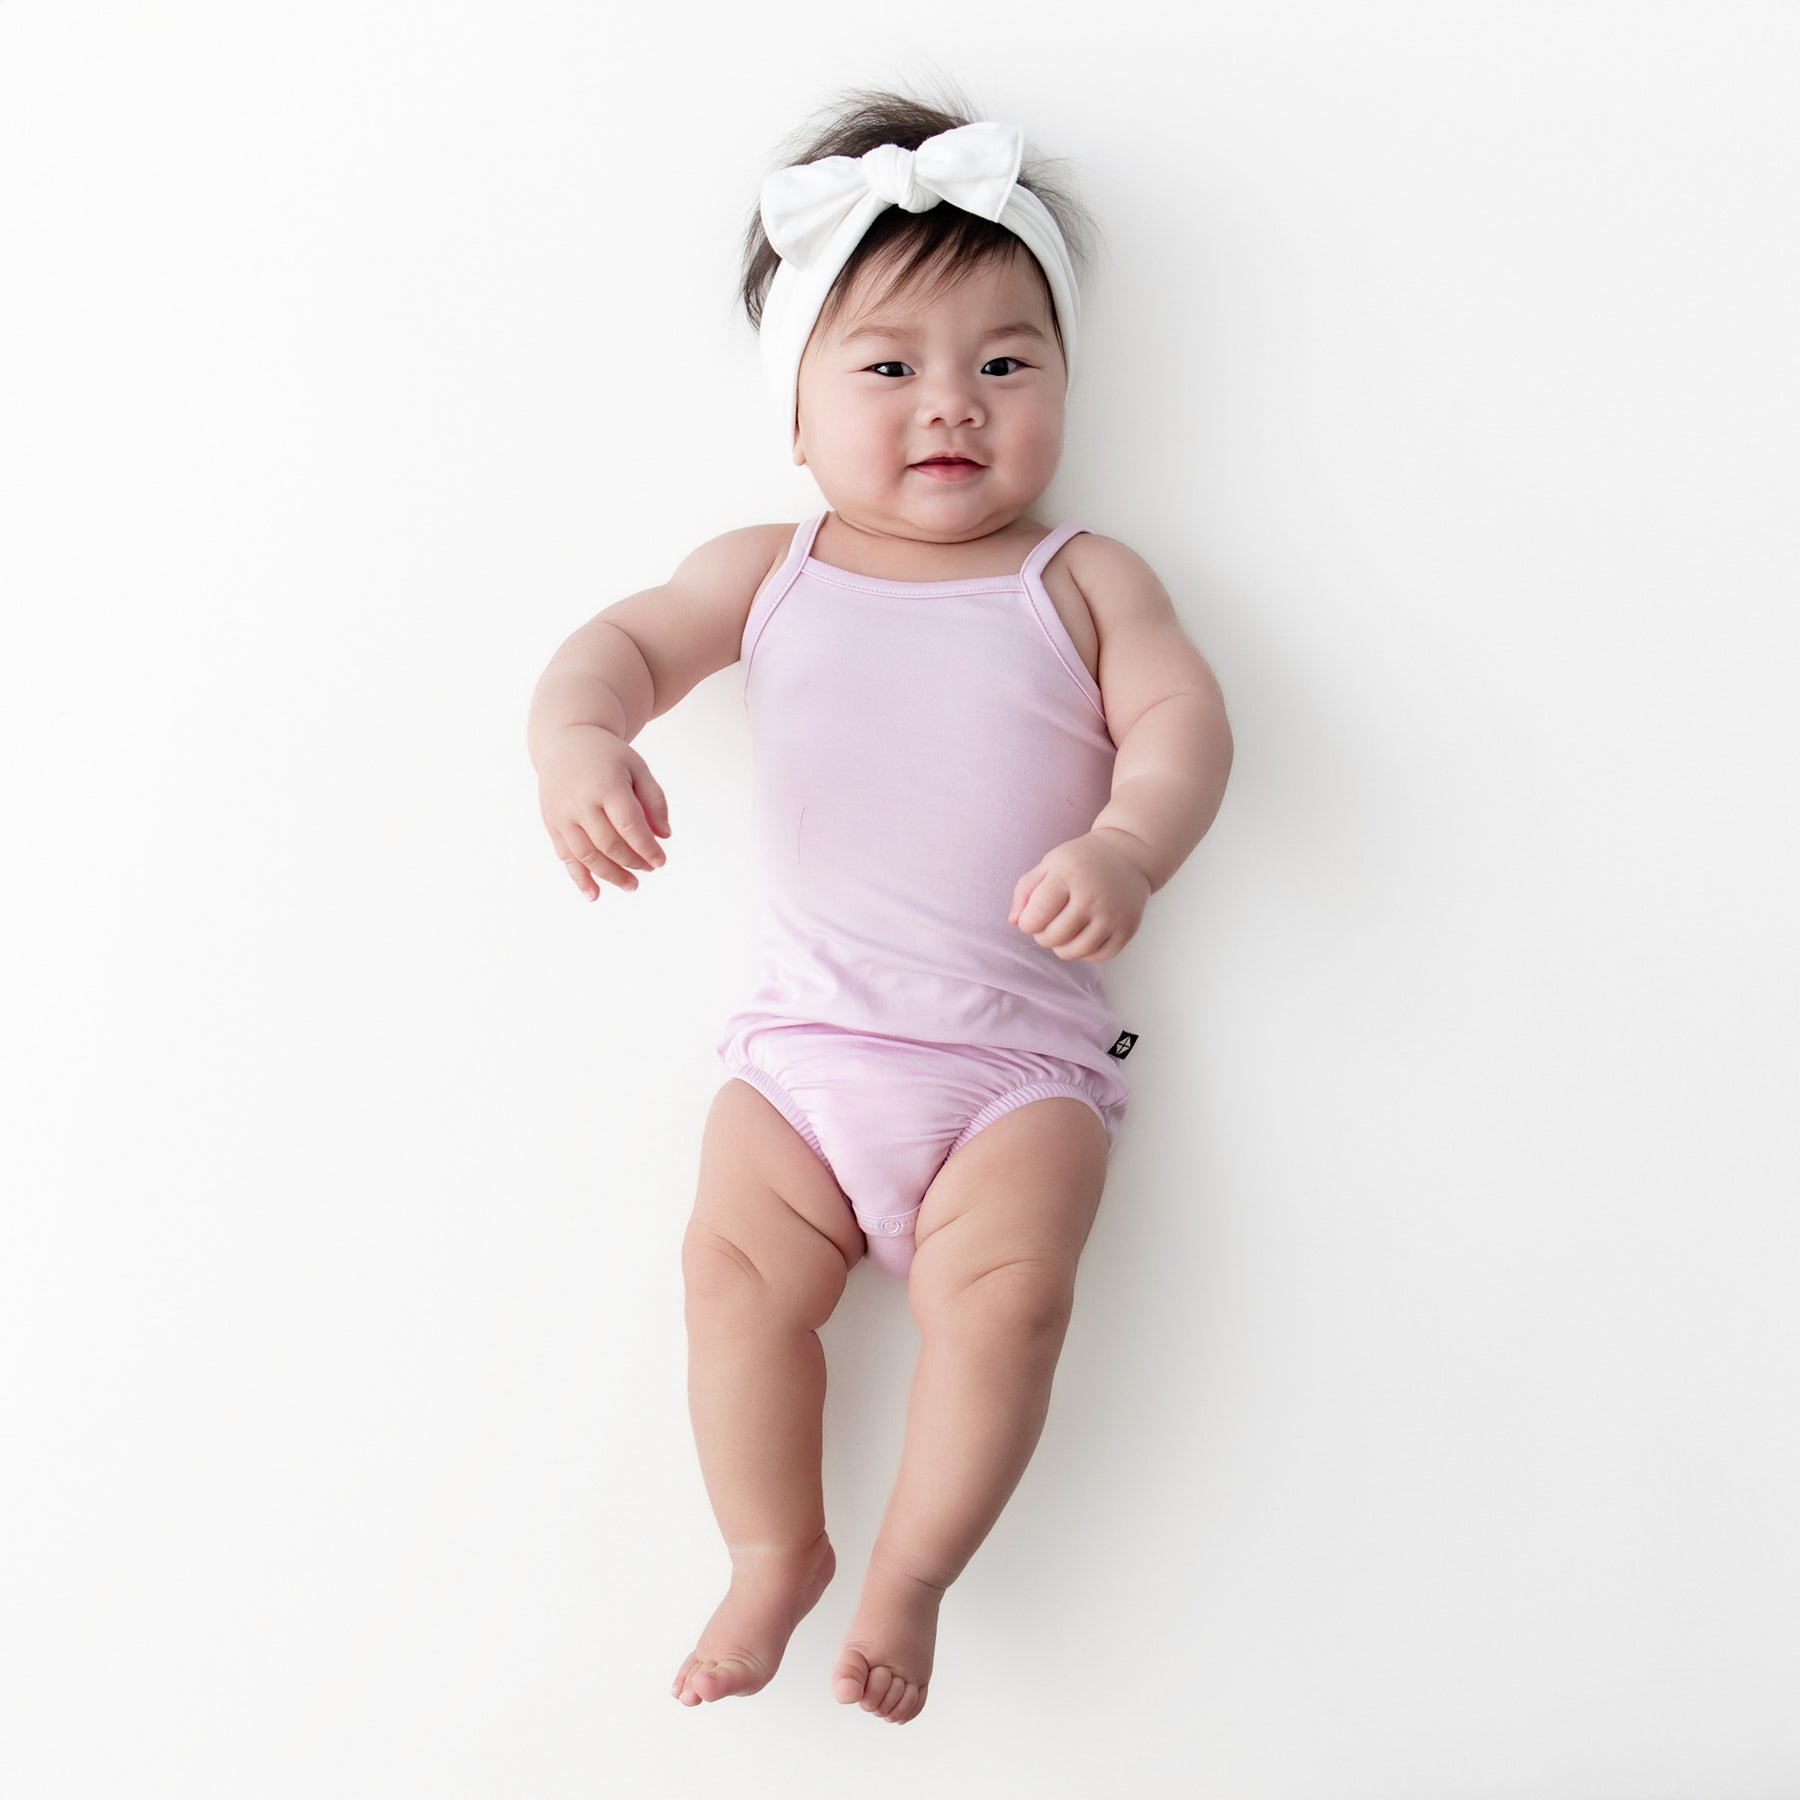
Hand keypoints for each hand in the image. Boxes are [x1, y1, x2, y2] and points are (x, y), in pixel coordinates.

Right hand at [536, 724, 671, 899]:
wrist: (565, 740)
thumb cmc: (607, 756)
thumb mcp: (637, 767)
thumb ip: (654, 800)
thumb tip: (664, 836)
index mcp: (605, 785)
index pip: (629, 825)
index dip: (646, 848)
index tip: (661, 861)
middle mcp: (580, 802)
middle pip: (609, 844)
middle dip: (632, 862)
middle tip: (648, 870)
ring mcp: (562, 815)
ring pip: (587, 855)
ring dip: (610, 875)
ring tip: (631, 886)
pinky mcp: (552, 824)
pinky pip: (566, 856)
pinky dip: (579, 878)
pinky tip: (594, 895)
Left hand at [1007, 830, 1150, 962]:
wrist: (1127, 855)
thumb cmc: (1080, 861)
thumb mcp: (1049, 864)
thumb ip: (1025, 890)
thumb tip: (1015, 922)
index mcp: (1068, 876)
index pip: (1036, 915)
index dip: (1027, 923)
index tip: (1032, 917)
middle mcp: (1092, 897)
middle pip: (1053, 937)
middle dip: (1043, 935)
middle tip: (1048, 923)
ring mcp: (1112, 915)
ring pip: (1074, 952)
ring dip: (1062, 947)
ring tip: (1063, 931)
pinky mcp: (1127, 929)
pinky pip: (1098, 957)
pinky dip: (1085, 952)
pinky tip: (1084, 935)